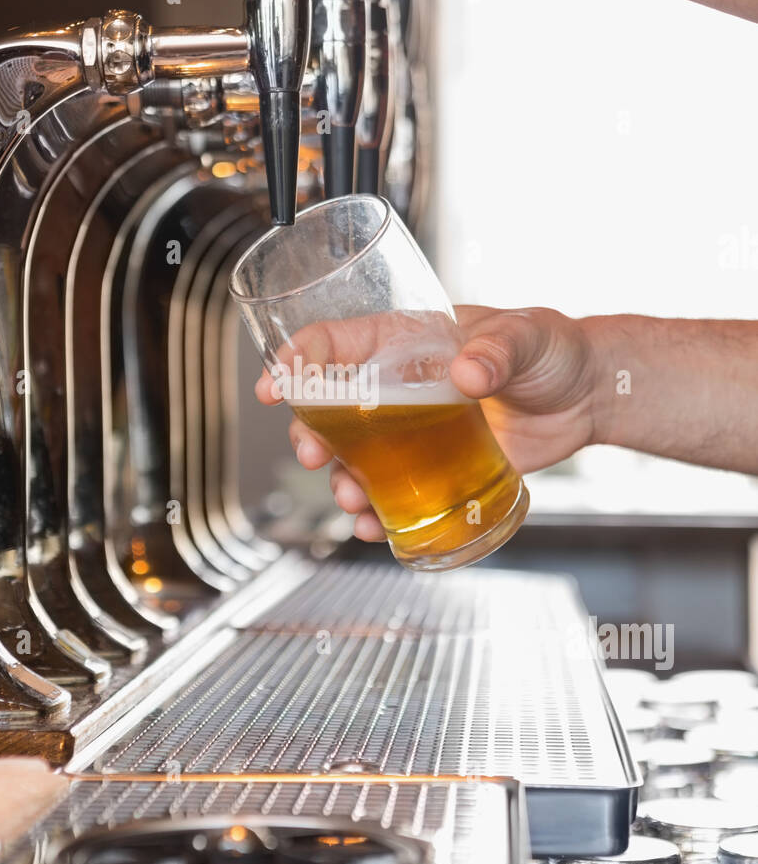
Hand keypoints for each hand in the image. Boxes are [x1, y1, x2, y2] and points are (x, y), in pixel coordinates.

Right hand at [255, 305, 599, 540]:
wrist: (589, 397)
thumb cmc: (553, 349)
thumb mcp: (526, 337)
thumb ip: (496, 351)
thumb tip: (466, 374)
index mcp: (407, 341)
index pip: (334, 343)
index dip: (296, 362)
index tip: (274, 389)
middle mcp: (399, 385)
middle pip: (330, 408)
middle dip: (310, 435)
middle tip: (314, 457)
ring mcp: (414, 429)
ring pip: (355, 457)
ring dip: (341, 481)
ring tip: (352, 500)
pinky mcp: (436, 465)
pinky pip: (393, 491)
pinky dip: (377, 512)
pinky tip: (374, 526)